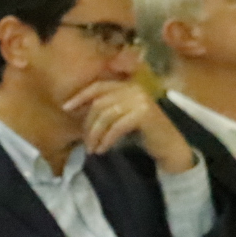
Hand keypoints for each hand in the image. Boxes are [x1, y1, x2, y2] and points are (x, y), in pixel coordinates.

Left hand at [63, 80, 196, 172]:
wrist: (170, 146)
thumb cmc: (144, 134)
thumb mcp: (122, 118)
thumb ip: (107, 111)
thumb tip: (79, 112)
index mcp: (128, 86)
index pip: (99, 87)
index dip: (80, 96)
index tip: (66, 108)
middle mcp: (135, 89)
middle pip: (100, 104)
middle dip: (88, 125)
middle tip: (86, 143)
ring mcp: (141, 100)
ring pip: (106, 116)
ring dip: (95, 135)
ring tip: (92, 150)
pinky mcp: (144, 114)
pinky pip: (116, 127)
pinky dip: (106, 139)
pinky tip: (102, 150)